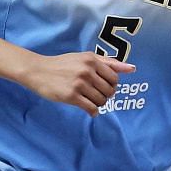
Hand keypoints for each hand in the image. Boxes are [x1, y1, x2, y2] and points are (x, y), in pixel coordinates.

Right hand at [21, 50, 135, 115]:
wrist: (38, 71)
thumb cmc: (63, 64)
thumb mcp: (84, 58)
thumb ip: (108, 62)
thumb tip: (132, 69)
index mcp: (92, 60)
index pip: (114, 78)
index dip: (111, 86)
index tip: (103, 87)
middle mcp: (87, 70)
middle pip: (109, 91)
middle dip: (105, 96)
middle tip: (96, 95)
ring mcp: (79, 84)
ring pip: (101, 100)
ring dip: (99, 104)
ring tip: (90, 101)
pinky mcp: (72, 96)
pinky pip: (92, 108)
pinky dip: (93, 112)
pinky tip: (89, 109)